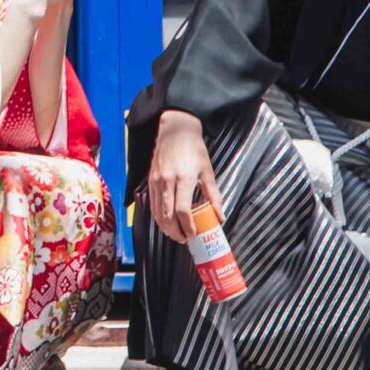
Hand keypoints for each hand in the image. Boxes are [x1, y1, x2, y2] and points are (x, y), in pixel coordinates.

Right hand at [145, 109, 220, 245]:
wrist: (175, 129)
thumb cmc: (194, 149)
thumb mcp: (208, 171)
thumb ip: (214, 196)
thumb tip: (219, 217)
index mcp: (185, 178)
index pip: (183, 210)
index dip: (187, 226)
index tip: (193, 235)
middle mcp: (168, 180)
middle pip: (167, 215)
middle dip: (175, 231)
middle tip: (183, 239)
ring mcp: (156, 179)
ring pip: (157, 211)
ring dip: (165, 227)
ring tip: (175, 234)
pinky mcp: (150, 179)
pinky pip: (152, 203)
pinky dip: (157, 216)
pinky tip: (165, 222)